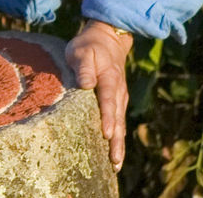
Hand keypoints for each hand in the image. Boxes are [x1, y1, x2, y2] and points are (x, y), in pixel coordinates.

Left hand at [65, 19, 132, 171]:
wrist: (108, 39)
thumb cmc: (89, 46)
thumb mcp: (81, 50)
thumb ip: (84, 66)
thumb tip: (86, 84)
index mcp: (109, 78)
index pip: (108, 100)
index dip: (107, 117)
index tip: (106, 134)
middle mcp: (118, 90)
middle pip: (117, 118)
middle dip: (116, 140)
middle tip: (114, 161)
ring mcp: (120, 97)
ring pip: (120, 123)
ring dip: (119, 143)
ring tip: (115, 164)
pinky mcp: (118, 101)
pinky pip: (120, 121)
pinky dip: (119, 137)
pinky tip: (115, 153)